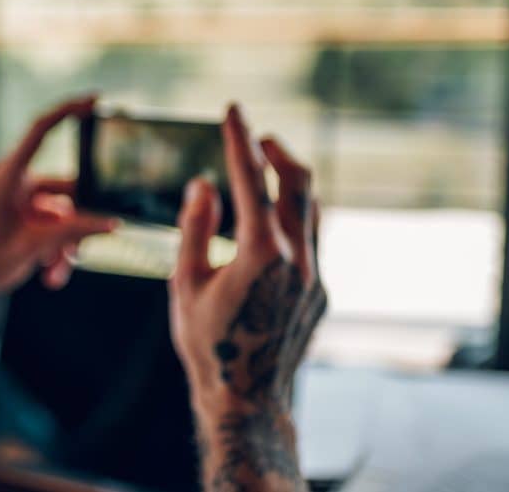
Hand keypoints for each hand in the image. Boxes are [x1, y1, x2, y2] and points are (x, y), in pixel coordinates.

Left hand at [0, 96, 117, 302]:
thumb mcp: (33, 246)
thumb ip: (74, 232)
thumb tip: (109, 223)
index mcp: (8, 177)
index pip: (41, 130)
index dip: (68, 111)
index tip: (94, 100)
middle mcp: (15, 184)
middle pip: (65, 190)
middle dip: (76, 225)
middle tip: (80, 250)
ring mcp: (19, 201)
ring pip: (62, 214)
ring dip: (65, 244)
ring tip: (57, 271)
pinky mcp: (22, 218)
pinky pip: (52, 228)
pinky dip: (56, 250)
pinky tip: (51, 274)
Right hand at [168, 104, 325, 490]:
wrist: (247, 398)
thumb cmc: (208, 343)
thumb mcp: (186, 283)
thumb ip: (195, 228)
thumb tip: (204, 185)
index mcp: (261, 253)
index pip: (250, 180)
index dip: (239, 140)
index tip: (233, 109)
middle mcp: (298, 259)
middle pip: (299, 184)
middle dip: (278, 153)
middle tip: (260, 137)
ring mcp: (315, 276)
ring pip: (313, 211)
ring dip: (292, 184)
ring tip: (270, 170)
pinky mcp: (321, 292)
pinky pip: (313, 240)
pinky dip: (295, 218)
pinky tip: (275, 223)